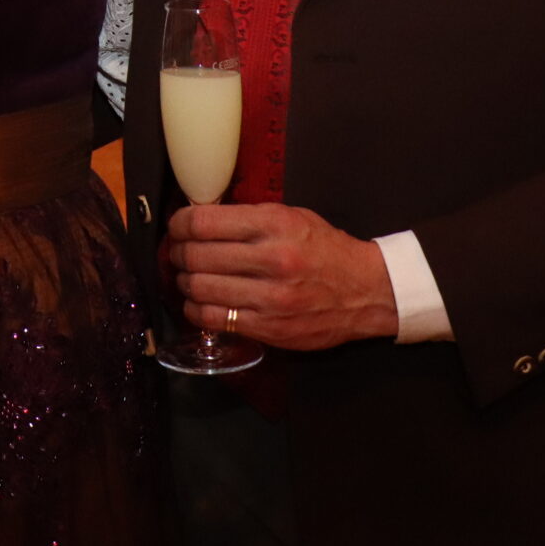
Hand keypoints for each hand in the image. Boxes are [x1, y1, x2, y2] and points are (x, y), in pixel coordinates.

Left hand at [162, 202, 398, 351]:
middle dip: (177, 253)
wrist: (368, 290)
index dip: (179, 224)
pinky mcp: (269, 328)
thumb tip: (201, 218)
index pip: (203, 222)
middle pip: (196, 255)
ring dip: (184, 282)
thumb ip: (249, 217)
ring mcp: (270, 298)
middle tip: (177, 252)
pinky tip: (199, 303)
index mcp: (275, 225)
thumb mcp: (292, 217)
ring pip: (200, 288)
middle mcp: (272, 260)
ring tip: (188, 276)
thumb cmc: (326, 250)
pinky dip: (196, 310)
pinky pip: (214, 319)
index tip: (176, 226)